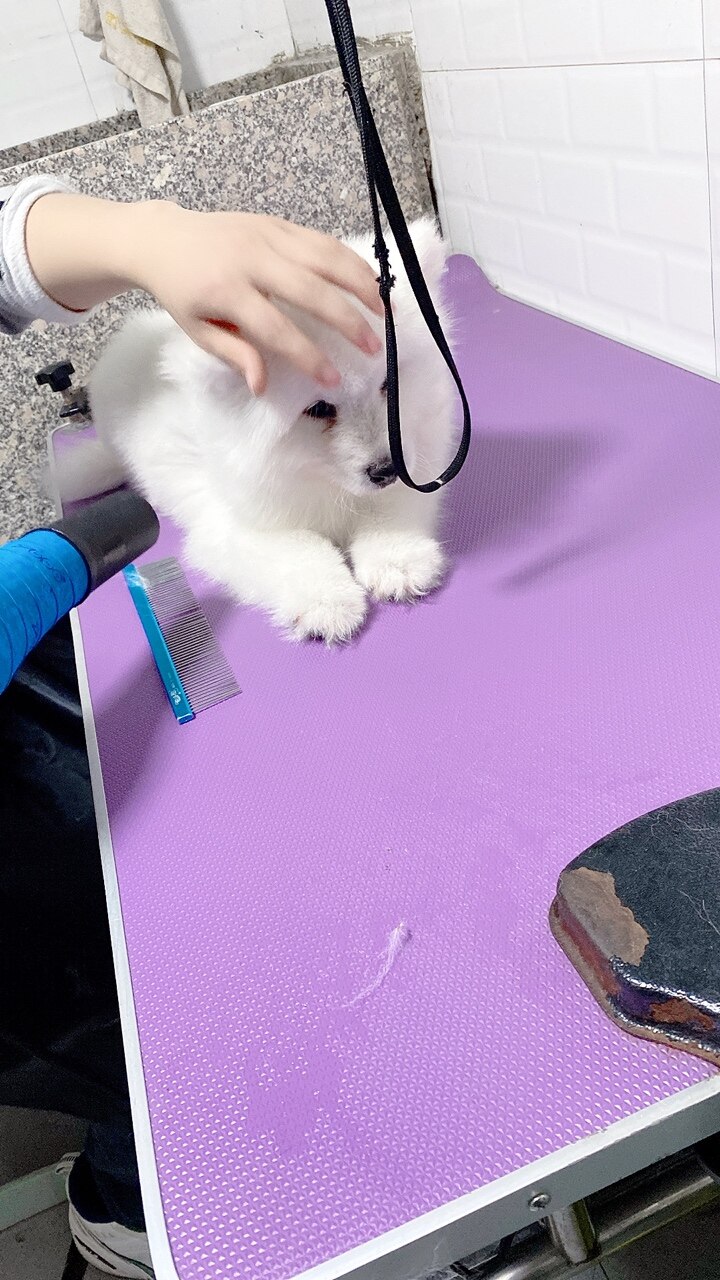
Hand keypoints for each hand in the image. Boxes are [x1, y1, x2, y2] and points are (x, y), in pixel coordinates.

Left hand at [25, 195, 383, 393]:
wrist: (164, 238)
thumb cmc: (182, 292)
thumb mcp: (197, 331)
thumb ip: (233, 354)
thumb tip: (262, 385)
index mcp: (225, 291)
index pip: (277, 329)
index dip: (308, 357)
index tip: (333, 380)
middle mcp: (251, 259)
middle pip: (310, 291)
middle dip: (347, 322)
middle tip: (372, 348)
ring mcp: (267, 235)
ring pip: (324, 257)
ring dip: (360, 284)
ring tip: (384, 312)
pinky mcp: (277, 222)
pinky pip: (321, 240)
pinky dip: (350, 260)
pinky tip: (369, 280)